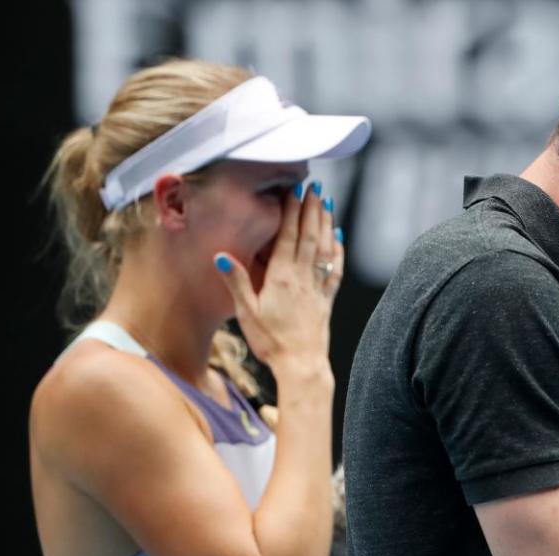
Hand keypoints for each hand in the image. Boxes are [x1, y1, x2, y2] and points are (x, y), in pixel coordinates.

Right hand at [214, 185, 342, 373]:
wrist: (301, 366)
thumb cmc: (270, 342)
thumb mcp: (246, 313)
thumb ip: (236, 282)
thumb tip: (221, 256)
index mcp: (281, 278)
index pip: (288, 238)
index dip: (291, 213)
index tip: (294, 191)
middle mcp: (303, 279)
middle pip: (309, 237)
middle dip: (312, 210)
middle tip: (315, 187)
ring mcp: (318, 288)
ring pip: (324, 249)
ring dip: (325, 224)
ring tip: (327, 203)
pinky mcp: (327, 299)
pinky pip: (335, 269)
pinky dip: (337, 250)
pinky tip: (338, 238)